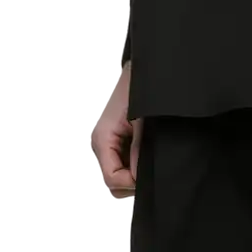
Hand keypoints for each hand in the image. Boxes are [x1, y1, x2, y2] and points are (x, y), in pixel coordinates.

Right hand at [87, 62, 143, 201]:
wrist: (142, 69)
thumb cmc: (138, 87)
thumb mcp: (142, 121)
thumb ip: (139, 149)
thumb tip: (139, 176)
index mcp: (102, 136)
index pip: (112, 177)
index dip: (133, 183)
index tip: (150, 178)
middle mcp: (99, 141)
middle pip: (112, 179)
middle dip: (132, 181)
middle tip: (152, 173)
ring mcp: (106, 140)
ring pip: (116, 172)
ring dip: (133, 173)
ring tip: (150, 163)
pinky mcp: (113, 138)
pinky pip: (120, 161)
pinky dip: (133, 164)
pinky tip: (145, 154)